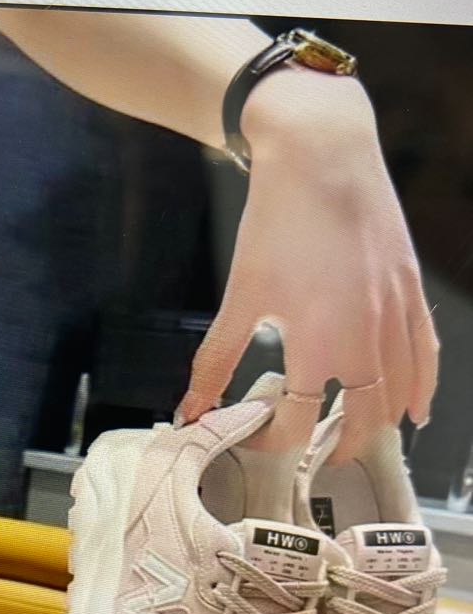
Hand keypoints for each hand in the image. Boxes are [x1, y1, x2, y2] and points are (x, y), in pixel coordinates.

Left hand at [177, 70, 437, 461]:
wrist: (324, 155)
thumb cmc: (278, 222)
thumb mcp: (241, 295)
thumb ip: (216, 360)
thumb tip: (189, 410)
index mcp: (317, 344)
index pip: (297, 422)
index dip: (273, 441)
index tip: (255, 439)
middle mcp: (365, 339)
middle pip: (360, 420)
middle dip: (336, 446)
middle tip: (314, 458)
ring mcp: (394, 317)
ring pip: (398, 394)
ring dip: (378, 423)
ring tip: (355, 437)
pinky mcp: (410, 292)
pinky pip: (425, 354)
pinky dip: (420, 387)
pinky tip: (415, 408)